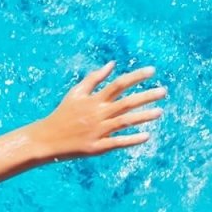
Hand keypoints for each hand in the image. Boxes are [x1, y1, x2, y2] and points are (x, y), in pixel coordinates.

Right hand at [33, 63, 164, 159]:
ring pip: (125, 122)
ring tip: (160, 112)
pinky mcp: (96, 147)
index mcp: (94, 99)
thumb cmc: (63, 114)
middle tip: (164, 92)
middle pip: (126, 102)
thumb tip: (112, 65)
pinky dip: (132, 139)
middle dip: (146, 96)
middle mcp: (98, 113)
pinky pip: (117, 142)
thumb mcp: (76, 93)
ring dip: (143, 116)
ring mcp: (98, 131)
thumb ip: (94, 78)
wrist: (47, 139)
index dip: (136, 77)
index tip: (152, 71)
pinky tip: (146, 136)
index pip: (119, 84)